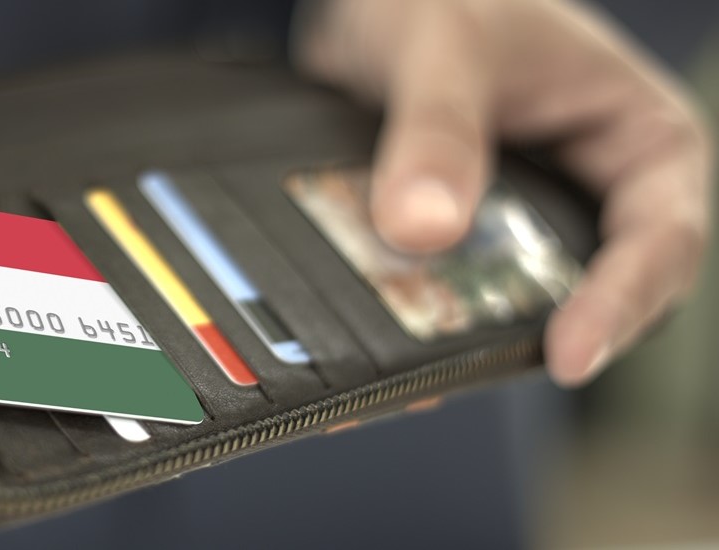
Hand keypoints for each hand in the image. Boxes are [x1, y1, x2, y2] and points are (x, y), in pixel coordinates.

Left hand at [293, 0, 711, 385]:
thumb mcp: (447, 49)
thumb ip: (438, 131)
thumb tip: (424, 228)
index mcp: (638, 139)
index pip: (659, 240)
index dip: (620, 303)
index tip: (569, 352)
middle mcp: (592, 191)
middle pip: (587, 288)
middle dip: (532, 332)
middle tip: (469, 372)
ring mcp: (526, 219)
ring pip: (513, 298)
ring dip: (464, 329)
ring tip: (412, 371)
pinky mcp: (464, 235)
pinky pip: (450, 285)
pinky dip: (418, 308)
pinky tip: (374, 335)